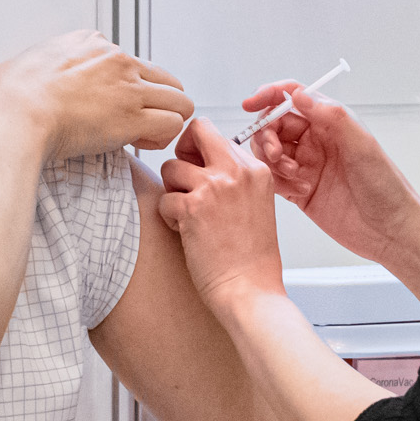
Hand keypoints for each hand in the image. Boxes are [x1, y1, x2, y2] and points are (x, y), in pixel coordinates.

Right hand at [0, 32, 192, 159]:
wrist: (12, 114)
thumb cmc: (11, 96)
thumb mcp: (33, 59)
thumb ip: (55, 62)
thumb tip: (54, 74)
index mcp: (91, 42)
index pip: (130, 63)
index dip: (127, 89)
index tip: (110, 107)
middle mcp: (116, 59)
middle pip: (165, 79)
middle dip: (158, 103)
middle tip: (137, 124)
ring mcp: (128, 87)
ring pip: (180, 101)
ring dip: (166, 121)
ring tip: (142, 137)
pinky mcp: (133, 116)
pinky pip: (173, 124)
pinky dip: (162, 138)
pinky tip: (141, 144)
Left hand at [157, 120, 286, 311]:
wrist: (251, 290)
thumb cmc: (252, 258)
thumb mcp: (257, 204)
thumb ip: (235, 179)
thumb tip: (202, 164)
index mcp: (256, 169)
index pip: (218, 136)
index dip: (202, 155)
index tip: (202, 176)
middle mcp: (238, 171)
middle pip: (197, 130)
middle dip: (182, 151)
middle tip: (184, 180)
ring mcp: (215, 186)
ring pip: (170, 167)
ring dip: (173, 192)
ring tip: (189, 216)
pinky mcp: (192, 207)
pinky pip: (163, 199)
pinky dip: (170, 218)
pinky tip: (188, 234)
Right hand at [242, 83, 419, 264]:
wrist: (390, 230)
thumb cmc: (385, 185)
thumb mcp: (361, 144)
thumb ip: (329, 116)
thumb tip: (298, 94)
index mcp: (330, 122)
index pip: (292, 98)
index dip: (269, 97)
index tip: (250, 105)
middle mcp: (316, 141)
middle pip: (274, 125)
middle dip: (267, 135)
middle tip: (277, 154)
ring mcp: (307, 166)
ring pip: (270, 152)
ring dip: (273, 160)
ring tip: (294, 175)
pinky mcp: (300, 191)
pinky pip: (274, 179)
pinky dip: (277, 182)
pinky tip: (299, 191)